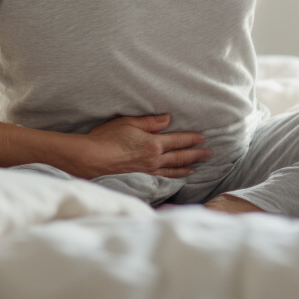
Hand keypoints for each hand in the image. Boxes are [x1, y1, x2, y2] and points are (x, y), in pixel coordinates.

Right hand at [76, 114, 210, 179]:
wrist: (90, 158)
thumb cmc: (106, 138)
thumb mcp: (128, 122)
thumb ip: (150, 122)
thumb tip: (168, 119)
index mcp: (153, 143)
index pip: (178, 140)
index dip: (191, 139)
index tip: (202, 138)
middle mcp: (154, 159)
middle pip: (180, 156)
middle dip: (195, 154)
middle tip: (208, 153)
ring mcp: (147, 171)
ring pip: (173, 169)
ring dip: (187, 167)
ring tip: (196, 166)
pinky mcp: (140, 179)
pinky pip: (162, 178)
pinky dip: (173, 178)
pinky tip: (177, 178)